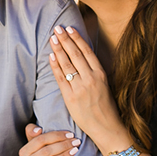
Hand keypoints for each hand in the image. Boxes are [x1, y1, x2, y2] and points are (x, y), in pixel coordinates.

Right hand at [19, 124, 79, 155]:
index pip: (40, 140)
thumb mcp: (35, 146)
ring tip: (75, 151)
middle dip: (63, 145)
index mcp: (24, 152)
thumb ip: (33, 133)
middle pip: (46, 152)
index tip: (71, 134)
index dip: (56, 136)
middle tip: (76, 142)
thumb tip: (38, 129)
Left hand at [49, 25, 125, 149]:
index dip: (77, 39)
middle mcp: (91, 79)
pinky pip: (61, 78)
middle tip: (57, 28)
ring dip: (58, 49)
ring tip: (52, 38)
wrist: (106, 127)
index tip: (70, 28)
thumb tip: (82, 57)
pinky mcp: (70, 98)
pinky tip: (50, 56)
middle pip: (75, 54)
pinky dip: (55, 66)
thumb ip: (94, 71)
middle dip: (65, 40)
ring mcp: (80, 88)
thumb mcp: (105, 85)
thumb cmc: (106, 106)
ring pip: (67, 64)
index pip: (87, 52)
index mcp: (101, 74)